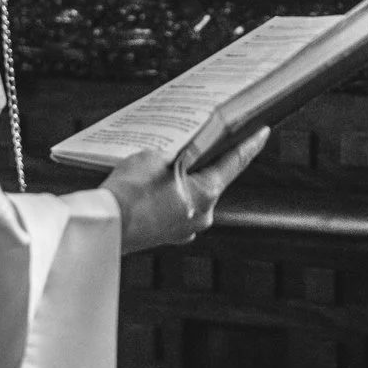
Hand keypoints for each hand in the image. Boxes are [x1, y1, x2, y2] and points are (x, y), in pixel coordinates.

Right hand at [101, 129, 269, 254]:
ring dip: (182, 180)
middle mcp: (202, 215)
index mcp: (206, 193)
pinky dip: (168, 196)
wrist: (105, 227)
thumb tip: (178, 153)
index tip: (263, 131)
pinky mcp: (166, 236)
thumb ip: (175, 152)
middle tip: (194, 142)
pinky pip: (174, 209)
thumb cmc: (129, 190)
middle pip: (210, 179)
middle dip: (202, 161)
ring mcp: (184, 229)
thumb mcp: (154, 156)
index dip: (250, 143)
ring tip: (162, 164)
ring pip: (191, 195)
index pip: (235, 162)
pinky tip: (151, 186)